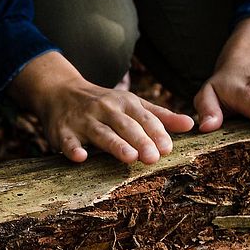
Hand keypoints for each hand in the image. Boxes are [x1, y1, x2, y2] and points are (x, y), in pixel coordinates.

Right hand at [7, 52, 194, 164]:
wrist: (59, 91)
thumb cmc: (103, 103)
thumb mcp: (131, 104)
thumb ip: (160, 116)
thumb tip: (190, 124)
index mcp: (124, 103)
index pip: (144, 118)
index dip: (156, 133)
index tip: (168, 148)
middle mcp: (105, 110)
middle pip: (125, 126)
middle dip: (140, 141)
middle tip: (153, 158)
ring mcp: (83, 120)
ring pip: (101, 133)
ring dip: (115, 145)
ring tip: (129, 157)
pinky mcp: (63, 131)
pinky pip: (69, 141)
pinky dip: (73, 149)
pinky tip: (80, 157)